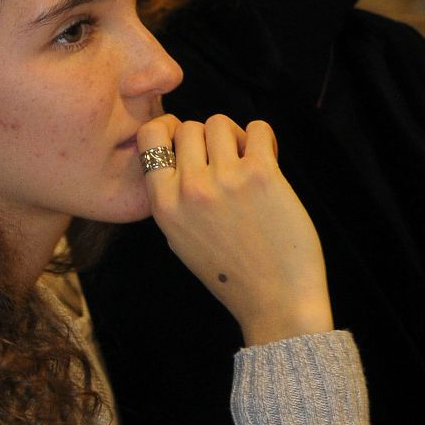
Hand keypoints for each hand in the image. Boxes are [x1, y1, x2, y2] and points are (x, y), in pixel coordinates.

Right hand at [137, 113, 332, 345]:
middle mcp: (189, 190)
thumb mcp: (181, 240)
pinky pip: (258, 129)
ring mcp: (224, 181)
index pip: (150, 137)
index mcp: (163, 206)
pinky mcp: (261, 176)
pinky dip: (263, 138)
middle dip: (208, 138)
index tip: (185, 139)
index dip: (169, 130)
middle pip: (190, 127)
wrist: (274, 301)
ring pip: (221, 123)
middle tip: (225, 161)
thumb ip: (173, 199)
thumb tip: (180, 154)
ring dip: (236, 137)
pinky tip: (269, 160)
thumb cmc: (231, 275)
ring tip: (248, 162)